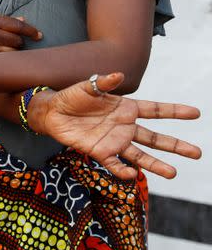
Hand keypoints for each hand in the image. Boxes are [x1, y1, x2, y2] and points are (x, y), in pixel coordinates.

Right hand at [0, 10, 41, 57]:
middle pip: (17, 41)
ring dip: (13, 53)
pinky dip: (4, 60)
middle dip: (20, 43)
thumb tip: (23, 20)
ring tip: (10, 53)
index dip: (31, 31)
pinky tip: (3, 62)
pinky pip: (0, 61)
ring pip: (11, 53)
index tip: (39, 35)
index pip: (18, 25)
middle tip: (19, 45)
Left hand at [29, 72, 201, 179]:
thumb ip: (103, 82)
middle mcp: (125, 126)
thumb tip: (118, 74)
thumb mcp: (87, 86)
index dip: (175, 111)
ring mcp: (114, 140)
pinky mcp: (100, 152)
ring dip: (156, 164)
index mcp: (126, 108)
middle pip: (155, 137)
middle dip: (175, 145)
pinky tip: (133, 174)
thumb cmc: (72, 96)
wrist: (52, 112)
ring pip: (140, 155)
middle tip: (197, 153)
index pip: (155, 110)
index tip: (196, 113)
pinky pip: (114, 164)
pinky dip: (123, 170)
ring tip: (173, 173)